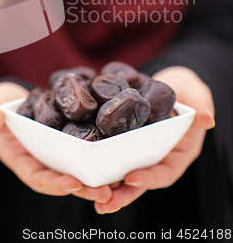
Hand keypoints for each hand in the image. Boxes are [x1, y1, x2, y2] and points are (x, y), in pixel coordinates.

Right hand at [0, 82, 113, 203]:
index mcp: (21, 158)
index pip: (37, 177)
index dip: (54, 184)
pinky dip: (100, 159)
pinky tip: (119, 160)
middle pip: (63, 180)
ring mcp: (56, 153)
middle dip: (84, 189)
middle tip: (107, 193)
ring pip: (78, 170)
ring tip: (120, 183)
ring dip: (97, 179)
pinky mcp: (69, 141)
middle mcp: (41, 160)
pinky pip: (85, 153)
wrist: (13, 99)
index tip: (73, 185)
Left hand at [94, 66, 214, 213]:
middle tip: (103, 202)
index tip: (132, 179)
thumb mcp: (197, 94)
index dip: (151, 178)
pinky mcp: (123, 141)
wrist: (170, 83)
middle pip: (140, 181)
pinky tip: (79, 168)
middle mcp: (157, 157)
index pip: (166, 172)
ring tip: (86, 192)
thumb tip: (207, 118)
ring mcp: (139, 152)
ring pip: (122, 174)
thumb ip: (201, 104)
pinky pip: (109, 154)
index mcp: (178, 153)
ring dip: (105, 185)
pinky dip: (96, 162)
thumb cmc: (187, 90)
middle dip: (122, 194)